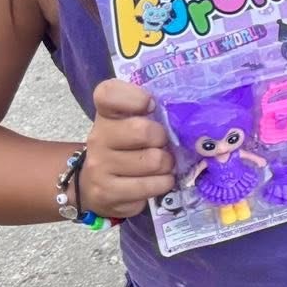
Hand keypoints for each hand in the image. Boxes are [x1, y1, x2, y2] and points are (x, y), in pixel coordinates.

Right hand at [79, 80, 176, 218]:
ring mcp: (99, 167)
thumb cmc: (127, 147)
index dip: (135, 97)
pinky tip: (155, 181)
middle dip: (163, 139)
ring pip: (154, 161)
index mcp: (106, 114)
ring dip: (166, 164)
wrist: (97, 185)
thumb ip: (155, 111)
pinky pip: (153, 185)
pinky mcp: (107, 193)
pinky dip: (163, 183)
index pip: (109, 93)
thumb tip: (189, 114)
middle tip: (161, 144)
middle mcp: (98, 138)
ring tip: (160, 165)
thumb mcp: (135, 123)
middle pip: (143, 131)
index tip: (150, 106)